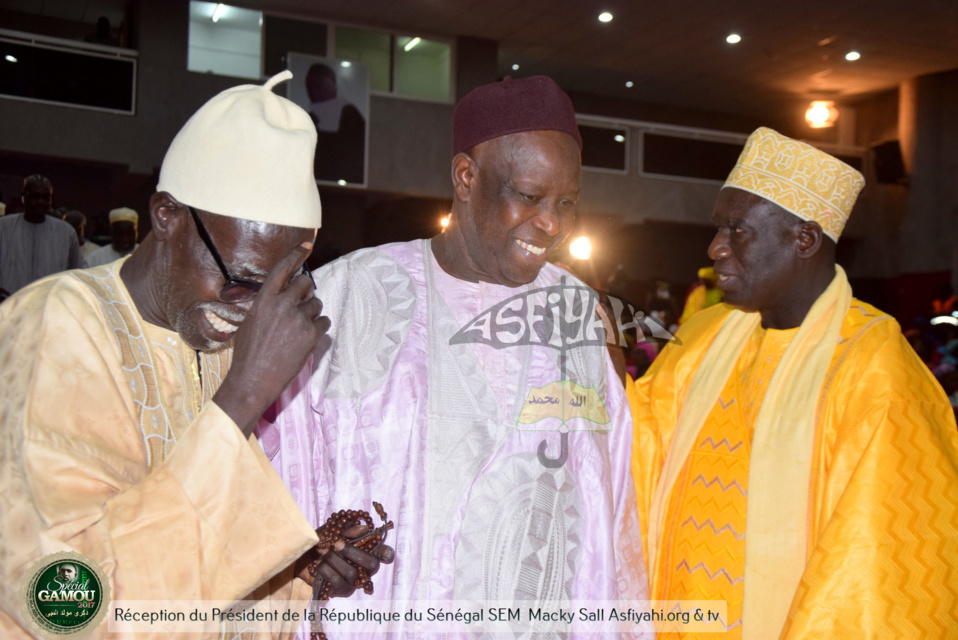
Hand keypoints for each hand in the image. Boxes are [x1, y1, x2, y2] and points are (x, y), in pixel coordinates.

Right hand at [214, 242, 329, 435]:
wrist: (253, 379)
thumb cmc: (247, 353)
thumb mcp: (250, 321)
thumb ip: (267, 305)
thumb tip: (284, 296)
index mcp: (264, 299)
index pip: (283, 268)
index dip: (296, 254)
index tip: (308, 244)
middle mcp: (282, 304)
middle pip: (305, 284)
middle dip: (305, 293)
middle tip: (299, 307)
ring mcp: (299, 319)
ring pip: (317, 305)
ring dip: (311, 313)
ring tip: (296, 330)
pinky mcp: (311, 335)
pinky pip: (324, 322)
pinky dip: (318, 329)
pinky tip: (305, 340)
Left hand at [295, 523, 395, 597]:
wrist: (301, 555)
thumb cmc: (322, 540)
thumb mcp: (334, 529)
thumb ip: (348, 529)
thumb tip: (364, 528)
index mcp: (366, 550)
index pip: (383, 553)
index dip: (386, 553)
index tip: (384, 553)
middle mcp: (363, 567)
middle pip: (372, 565)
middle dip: (354, 553)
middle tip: (338, 544)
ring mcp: (353, 580)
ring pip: (352, 573)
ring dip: (334, 560)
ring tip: (322, 551)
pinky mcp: (340, 590)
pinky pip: (337, 581)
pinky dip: (326, 570)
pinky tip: (319, 564)